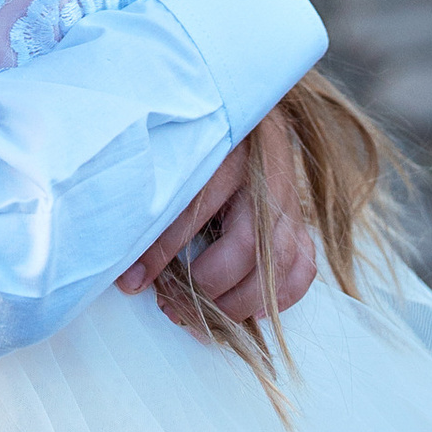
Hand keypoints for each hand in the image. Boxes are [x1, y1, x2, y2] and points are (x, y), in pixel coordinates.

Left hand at [117, 118, 318, 327]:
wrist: (251, 114)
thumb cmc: (204, 135)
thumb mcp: (179, 151)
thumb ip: (157, 200)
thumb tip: (129, 268)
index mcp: (229, 152)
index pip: (196, 208)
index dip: (164, 251)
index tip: (136, 280)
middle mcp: (264, 179)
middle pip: (247, 244)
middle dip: (208, 285)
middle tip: (174, 304)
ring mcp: (288, 202)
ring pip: (279, 263)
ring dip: (240, 301)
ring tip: (205, 317)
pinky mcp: (299, 221)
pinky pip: (303, 266)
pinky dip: (282, 296)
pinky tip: (252, 309)